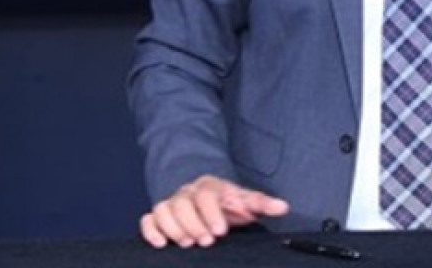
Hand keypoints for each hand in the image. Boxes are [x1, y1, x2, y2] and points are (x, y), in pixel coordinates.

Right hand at [139, 175, 289, 247]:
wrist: (210, 200)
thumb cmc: (229, 204)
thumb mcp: (247, 202)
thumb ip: (262, 204)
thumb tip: (283, 207)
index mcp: (210, 186)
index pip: (207, 195)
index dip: (212, 213)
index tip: (220, 232)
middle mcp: (188, 192)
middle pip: (183, 203)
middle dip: (194, 223)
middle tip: (206, 241)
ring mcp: (171, 203)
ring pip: (163, 209)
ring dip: (173, 227)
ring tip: (187, 244)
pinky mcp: (159, 215)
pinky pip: (148, 218)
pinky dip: (151, 230)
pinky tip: (161, 244)